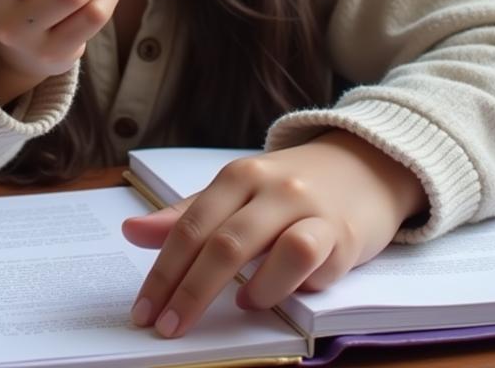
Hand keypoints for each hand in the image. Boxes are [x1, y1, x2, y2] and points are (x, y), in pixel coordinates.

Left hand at [122, 130, 427, 337]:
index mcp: (236, 176)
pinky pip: (309, 257)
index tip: (143, 311)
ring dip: (241, 286)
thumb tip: (131, 233)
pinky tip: (271, 296)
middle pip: (218, 241)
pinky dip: (284, 283)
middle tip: (166, 327)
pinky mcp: (341, 232)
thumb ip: (187, 217)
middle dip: (187, 290)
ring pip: (263, 247)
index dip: (162, 270)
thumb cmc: (289, 189)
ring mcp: (306, 207)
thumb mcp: (235, 194)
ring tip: (233, 306)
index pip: (189, 225)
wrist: (364, 166)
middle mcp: (268, 186)